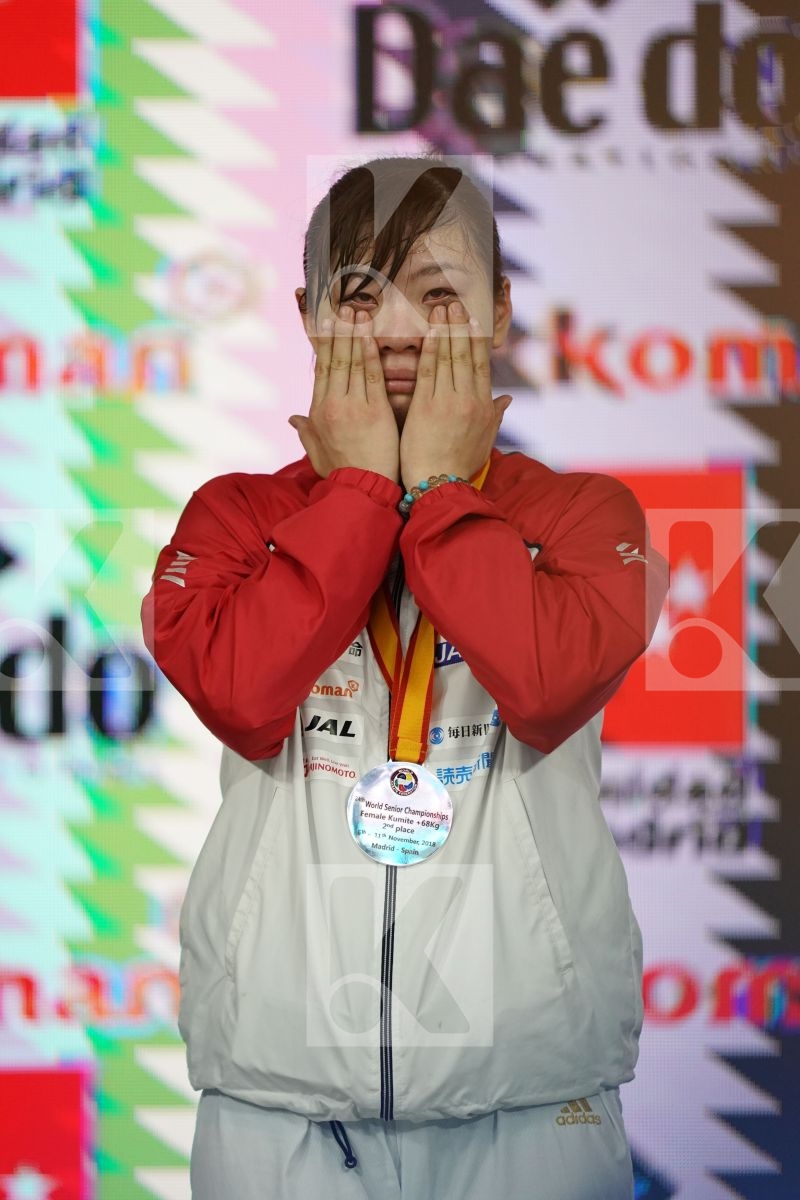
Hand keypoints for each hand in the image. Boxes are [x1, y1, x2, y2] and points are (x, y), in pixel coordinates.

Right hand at [288, 307, 399, 481]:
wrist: (363, 492)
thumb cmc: (343, 474)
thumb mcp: (318, 453)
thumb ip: (306, 432)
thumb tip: (293, 419)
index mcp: (319, 411)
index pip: (321, 368)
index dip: (323, 341)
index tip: (324, 319)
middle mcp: (332, 404)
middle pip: (334, 358)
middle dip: (337, 329)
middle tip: (339, 304)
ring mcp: (353, 406)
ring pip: (352, 361)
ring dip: (354, 333)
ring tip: (356, 309)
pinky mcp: (374, 411)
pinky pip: (371, 375)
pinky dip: (370, 353)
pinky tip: (370, 333)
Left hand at [399, 301, 511, 491]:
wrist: (440, 485)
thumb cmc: (459, 466)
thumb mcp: (485, 442)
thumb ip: (495, 417)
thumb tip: (506, 400)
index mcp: (484, 406)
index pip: (480, 365)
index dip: (476, 340)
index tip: (472, 319)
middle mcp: (469, 399)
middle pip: (465, 355)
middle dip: (460, 326)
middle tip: (455, 302)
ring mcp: (448, 401)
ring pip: (448, 357)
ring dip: (445, 329)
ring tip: (441, 307)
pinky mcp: (427, 405)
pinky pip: (428, 370)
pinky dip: (430, 348)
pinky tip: (428, 330)